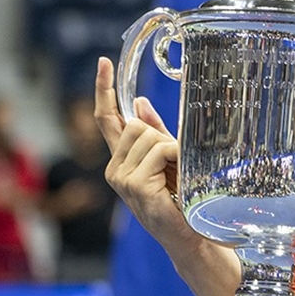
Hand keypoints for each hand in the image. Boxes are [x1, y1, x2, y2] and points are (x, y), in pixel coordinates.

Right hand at [94, 57, 196, 248]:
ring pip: (147, 135)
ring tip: (176, 176)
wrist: (190, 234)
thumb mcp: (169, 158)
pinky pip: (159, 150)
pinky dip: (175, 157)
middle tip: (174, 165)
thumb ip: (154, 132)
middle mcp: (115, 167)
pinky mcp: (133, 184)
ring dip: (171, 148)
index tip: (104, 62)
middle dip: (161, 135)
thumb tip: (139, 101)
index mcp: (122, 159)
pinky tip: (176, 180)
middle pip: (136, 123)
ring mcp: (120, 177)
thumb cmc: (182, 198)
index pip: (108, 119)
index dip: (105, 90)